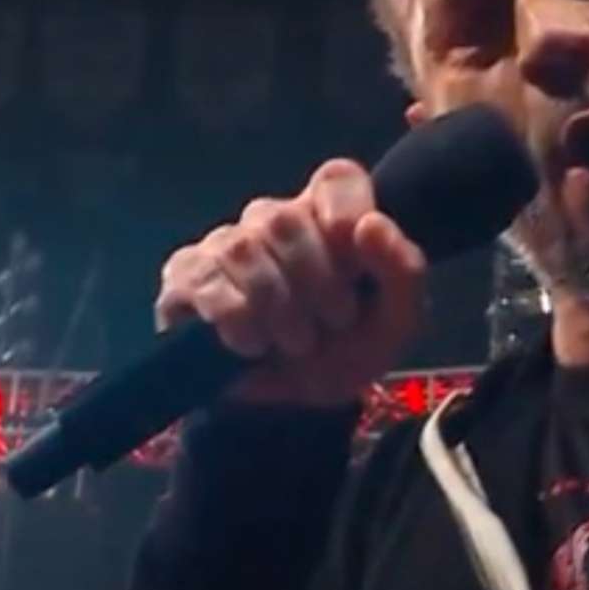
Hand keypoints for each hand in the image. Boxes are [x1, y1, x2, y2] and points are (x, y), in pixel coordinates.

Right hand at [155, 158, 427, 408]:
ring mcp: (225, 246)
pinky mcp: (186, 279)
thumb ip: (402, 269)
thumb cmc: (346, 351)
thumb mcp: (395, 321)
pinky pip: (206, 283)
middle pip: (287, 218)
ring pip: (244, 249)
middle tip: (333, 321)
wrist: (296, 410)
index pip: (337, 179)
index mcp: (328, 217)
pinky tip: (252, 345)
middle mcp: (273, 220)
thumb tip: (370, 225)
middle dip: (317, 280)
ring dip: (279, 306)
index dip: (346, 207)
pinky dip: (236, 319)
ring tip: (296, 342)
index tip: (354, 252)